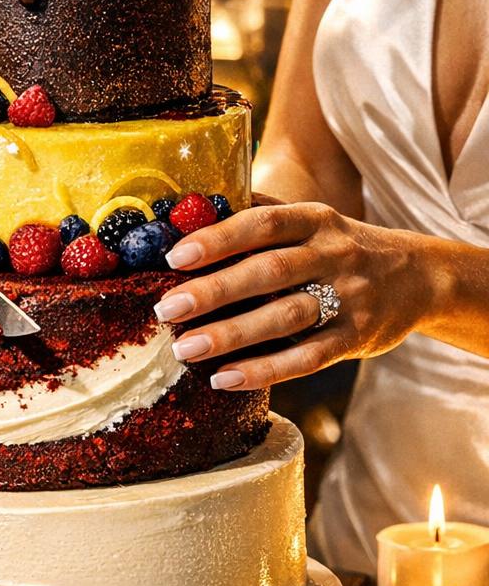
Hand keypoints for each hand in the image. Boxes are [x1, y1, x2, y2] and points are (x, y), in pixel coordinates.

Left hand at [151, 202, 434, 389]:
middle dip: (214, 291)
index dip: (219, 238)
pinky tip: (223, 378)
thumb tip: (188, 207)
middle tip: (167, 309)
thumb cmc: (339, 248)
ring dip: (231, 335)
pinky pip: (306, 358)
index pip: (264, 223)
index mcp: (315, 219)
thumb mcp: (311, 220)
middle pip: (269, 272)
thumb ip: (260, 214)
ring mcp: (348, 298)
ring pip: (285, 318)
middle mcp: (334, 255)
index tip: (175, 256)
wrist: (419, 277)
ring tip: (185, 349)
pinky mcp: (356, 339)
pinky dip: (264, 370)